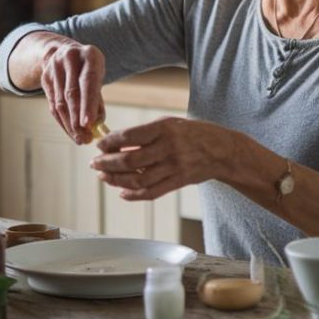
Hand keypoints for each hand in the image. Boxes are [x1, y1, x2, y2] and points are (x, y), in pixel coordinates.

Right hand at [40, 39, 105, 143]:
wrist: (63, 51)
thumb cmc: (87, 68)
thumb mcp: (98, 76)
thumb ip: (97, 98)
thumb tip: (97, 125)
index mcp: (90, 54)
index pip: (88, 81)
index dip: (88, 104)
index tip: (89, 124)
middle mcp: (70, 58)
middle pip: (72, 93)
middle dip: (78, 118)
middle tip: (86, 138)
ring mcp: (54, 67)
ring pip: (61, 102)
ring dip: (70, 124)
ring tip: (80, 139)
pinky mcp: (45, 78)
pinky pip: (53, 104)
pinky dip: (62, 121)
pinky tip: (71, 132)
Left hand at [90, 117, 240, 200]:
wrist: (223, 150)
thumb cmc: (193, 134)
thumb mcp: (170, 124)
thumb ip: (145, 133)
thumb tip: (115, 142)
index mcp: (165, 128)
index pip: (129, 136)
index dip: (110, 142)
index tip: (99, 146)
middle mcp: (169, 148)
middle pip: (130, 159)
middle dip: (107, 163)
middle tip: (95, 164)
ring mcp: (174, 167)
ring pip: (138, 178)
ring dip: (116, 180)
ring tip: (104, 177)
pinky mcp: (179, 182)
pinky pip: (152, 192)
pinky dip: (134, 194)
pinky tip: (123, 193)